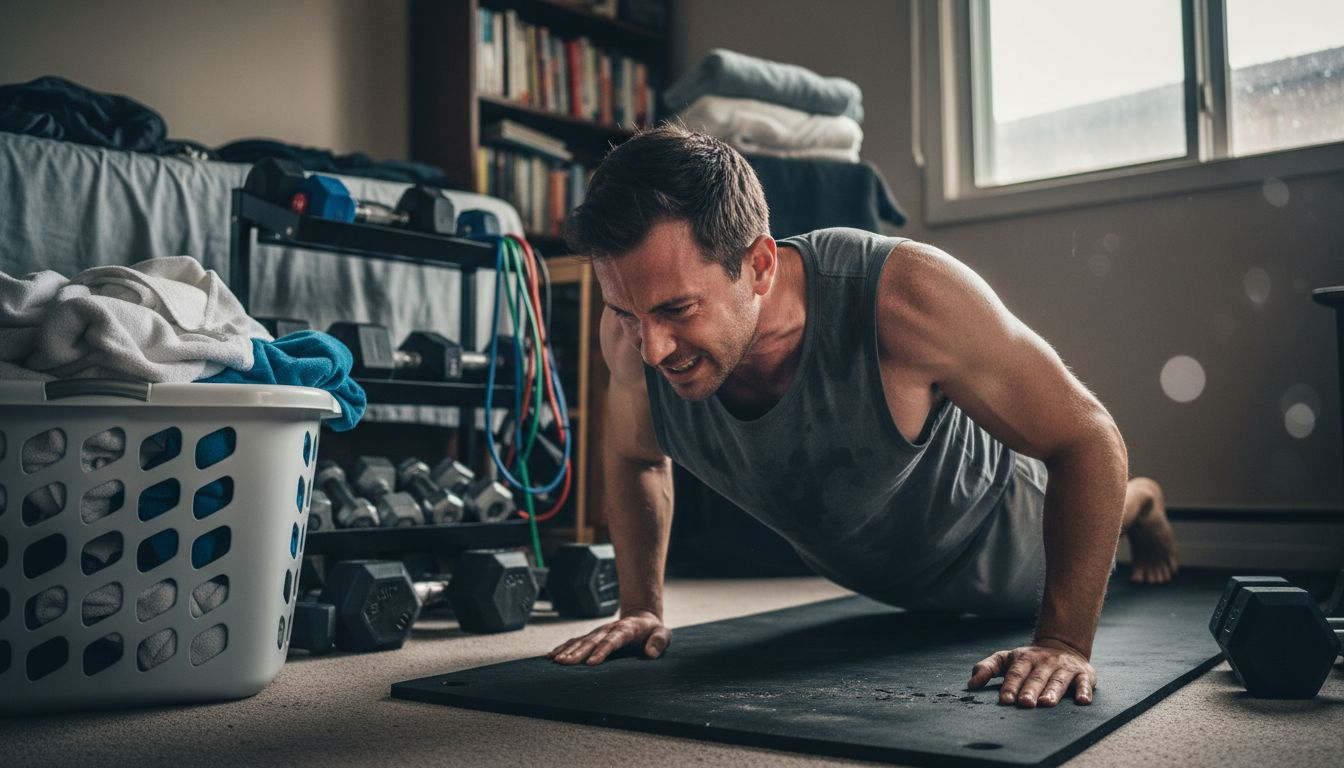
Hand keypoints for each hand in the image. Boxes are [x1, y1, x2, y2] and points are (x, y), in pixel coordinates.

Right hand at [547, 610, 670, 665]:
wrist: (641, 618)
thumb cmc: (652, 630)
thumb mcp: (663, 633)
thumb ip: (659, 641)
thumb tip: (650, 654)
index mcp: (626, 629)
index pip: (613, 640)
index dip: (602, 650)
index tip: (592, 662)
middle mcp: (609, 629)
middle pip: (592, 641)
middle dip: (578, 652)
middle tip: (566, 663)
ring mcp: (599, 632)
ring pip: (582, 641)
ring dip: (569, 650)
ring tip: (557, 660)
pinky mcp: (593, 636)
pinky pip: (576, 641)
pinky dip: (564, 647)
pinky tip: (552, 655)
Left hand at [966, 640, 1096, 707]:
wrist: (1062, 645)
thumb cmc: (1029, 660)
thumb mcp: (1006, 659)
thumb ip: (987, 669)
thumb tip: (970, 685)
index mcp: (1024, 659)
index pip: (1016, 673)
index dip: (1010, 686)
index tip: (1005, 700)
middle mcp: (1045, 662)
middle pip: (1036, 677)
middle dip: (1030, 690)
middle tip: (1025, 703)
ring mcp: (1064, 668)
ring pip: (1058, 680)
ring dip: (1053, 692)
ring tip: (1046, 703)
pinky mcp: (1083, 674)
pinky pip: (1084, 683)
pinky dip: (1084, 691)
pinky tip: (1082, 701)